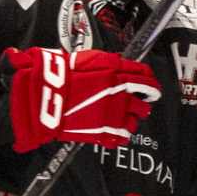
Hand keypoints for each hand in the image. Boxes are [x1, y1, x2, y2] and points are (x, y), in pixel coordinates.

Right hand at [3, 47, 158, 149]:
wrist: (45, 97)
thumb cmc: (60, 75)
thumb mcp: (86, 58)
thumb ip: (107, 61)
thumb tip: (119, 60)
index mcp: (116, 74)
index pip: (146, 77)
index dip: (151, 82)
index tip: (152, 86)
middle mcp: (119, 95)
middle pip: (144, 102)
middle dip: (144, 103)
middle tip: (140, 104)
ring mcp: (112, 115)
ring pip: (134, 122)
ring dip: (132, 120)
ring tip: (126, 119)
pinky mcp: (102, 132)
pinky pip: (121, 137)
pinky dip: (121, 135)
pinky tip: (116, 132)